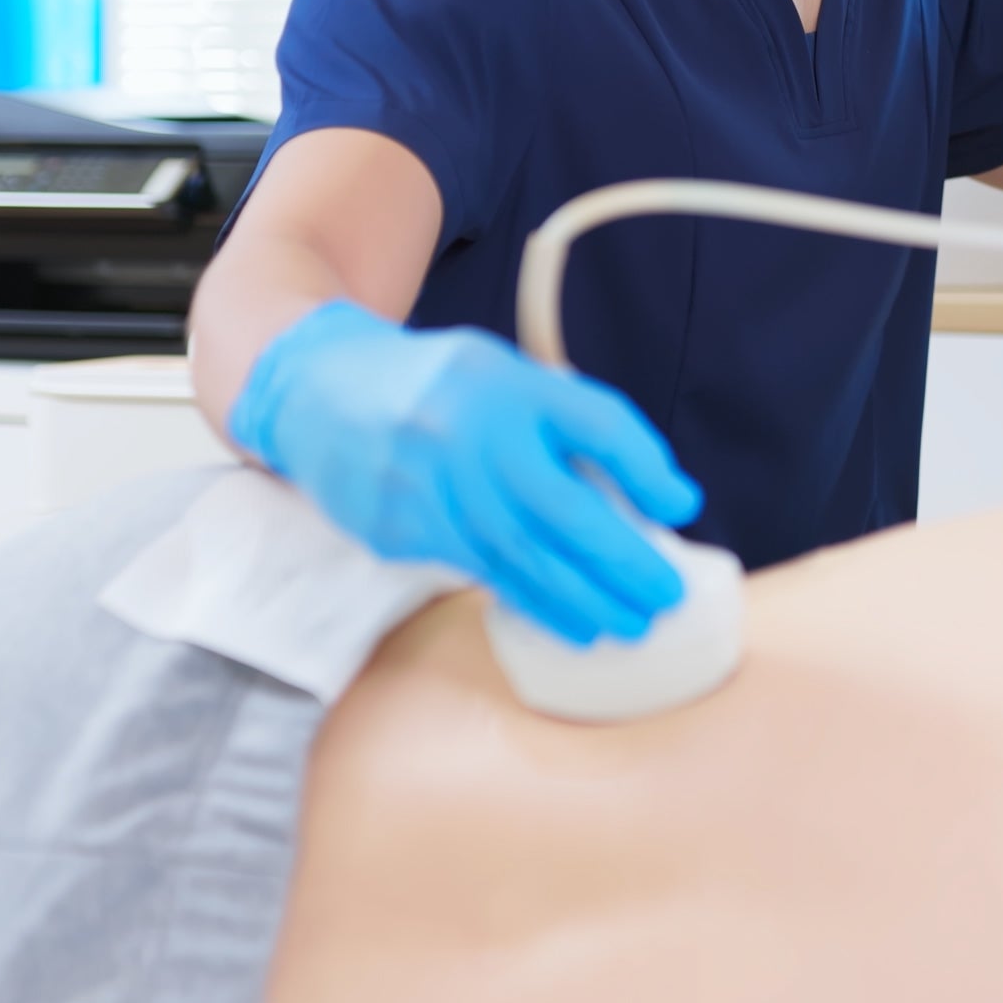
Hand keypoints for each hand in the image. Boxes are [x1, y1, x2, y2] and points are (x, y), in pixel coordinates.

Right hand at [226, 301, 705, 644]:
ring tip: (627, 625)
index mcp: (507, 383)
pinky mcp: (398, 529)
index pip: (595, 422)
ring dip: (581, 600)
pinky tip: (569, 622)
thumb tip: (655, 497)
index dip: (646, 468)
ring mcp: (427, 485)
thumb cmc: (440, 392)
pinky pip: (478, 574)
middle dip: (622, 562)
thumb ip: (572, 424)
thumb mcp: (508, 377)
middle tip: (666, 597)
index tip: (683, 508)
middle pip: (563, 510)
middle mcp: (468, 431)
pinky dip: (530, 602)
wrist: (319, 392)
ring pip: (520, 558)